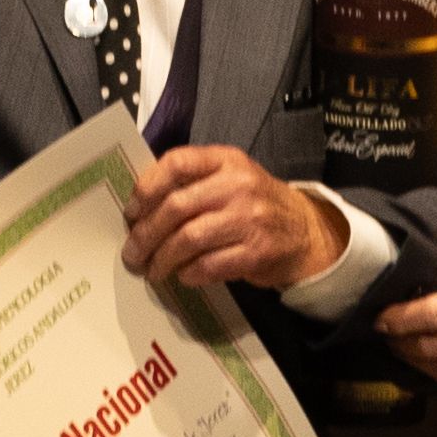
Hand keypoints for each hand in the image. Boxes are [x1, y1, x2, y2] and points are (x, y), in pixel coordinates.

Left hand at [123, 146, 347, 290]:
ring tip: (152, 270)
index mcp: (226, 160)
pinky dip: (189, 273)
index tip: (131, 212)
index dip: (147, 188)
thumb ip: (191, 183)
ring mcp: (250, 218)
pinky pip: (209, 265)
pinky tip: (183, 275)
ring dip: (163, 258)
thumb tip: (138, 209)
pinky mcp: (257, 251)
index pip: (177, 163)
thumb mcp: (230, 178)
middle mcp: (238, 185)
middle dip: (146, 234)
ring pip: (189, 238)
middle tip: (133, 252)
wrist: (305, 231)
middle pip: (177, 207)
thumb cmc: (254, 204)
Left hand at [375, 248, 436, 398]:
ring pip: (436, 369)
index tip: (380, 315)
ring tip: (404, 346)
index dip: (395, 318)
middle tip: (387, 331)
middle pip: (423, 347)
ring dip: (413, 360)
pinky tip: (433, 363)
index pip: (424, 315)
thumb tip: (433, 258)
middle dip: (398, 340)